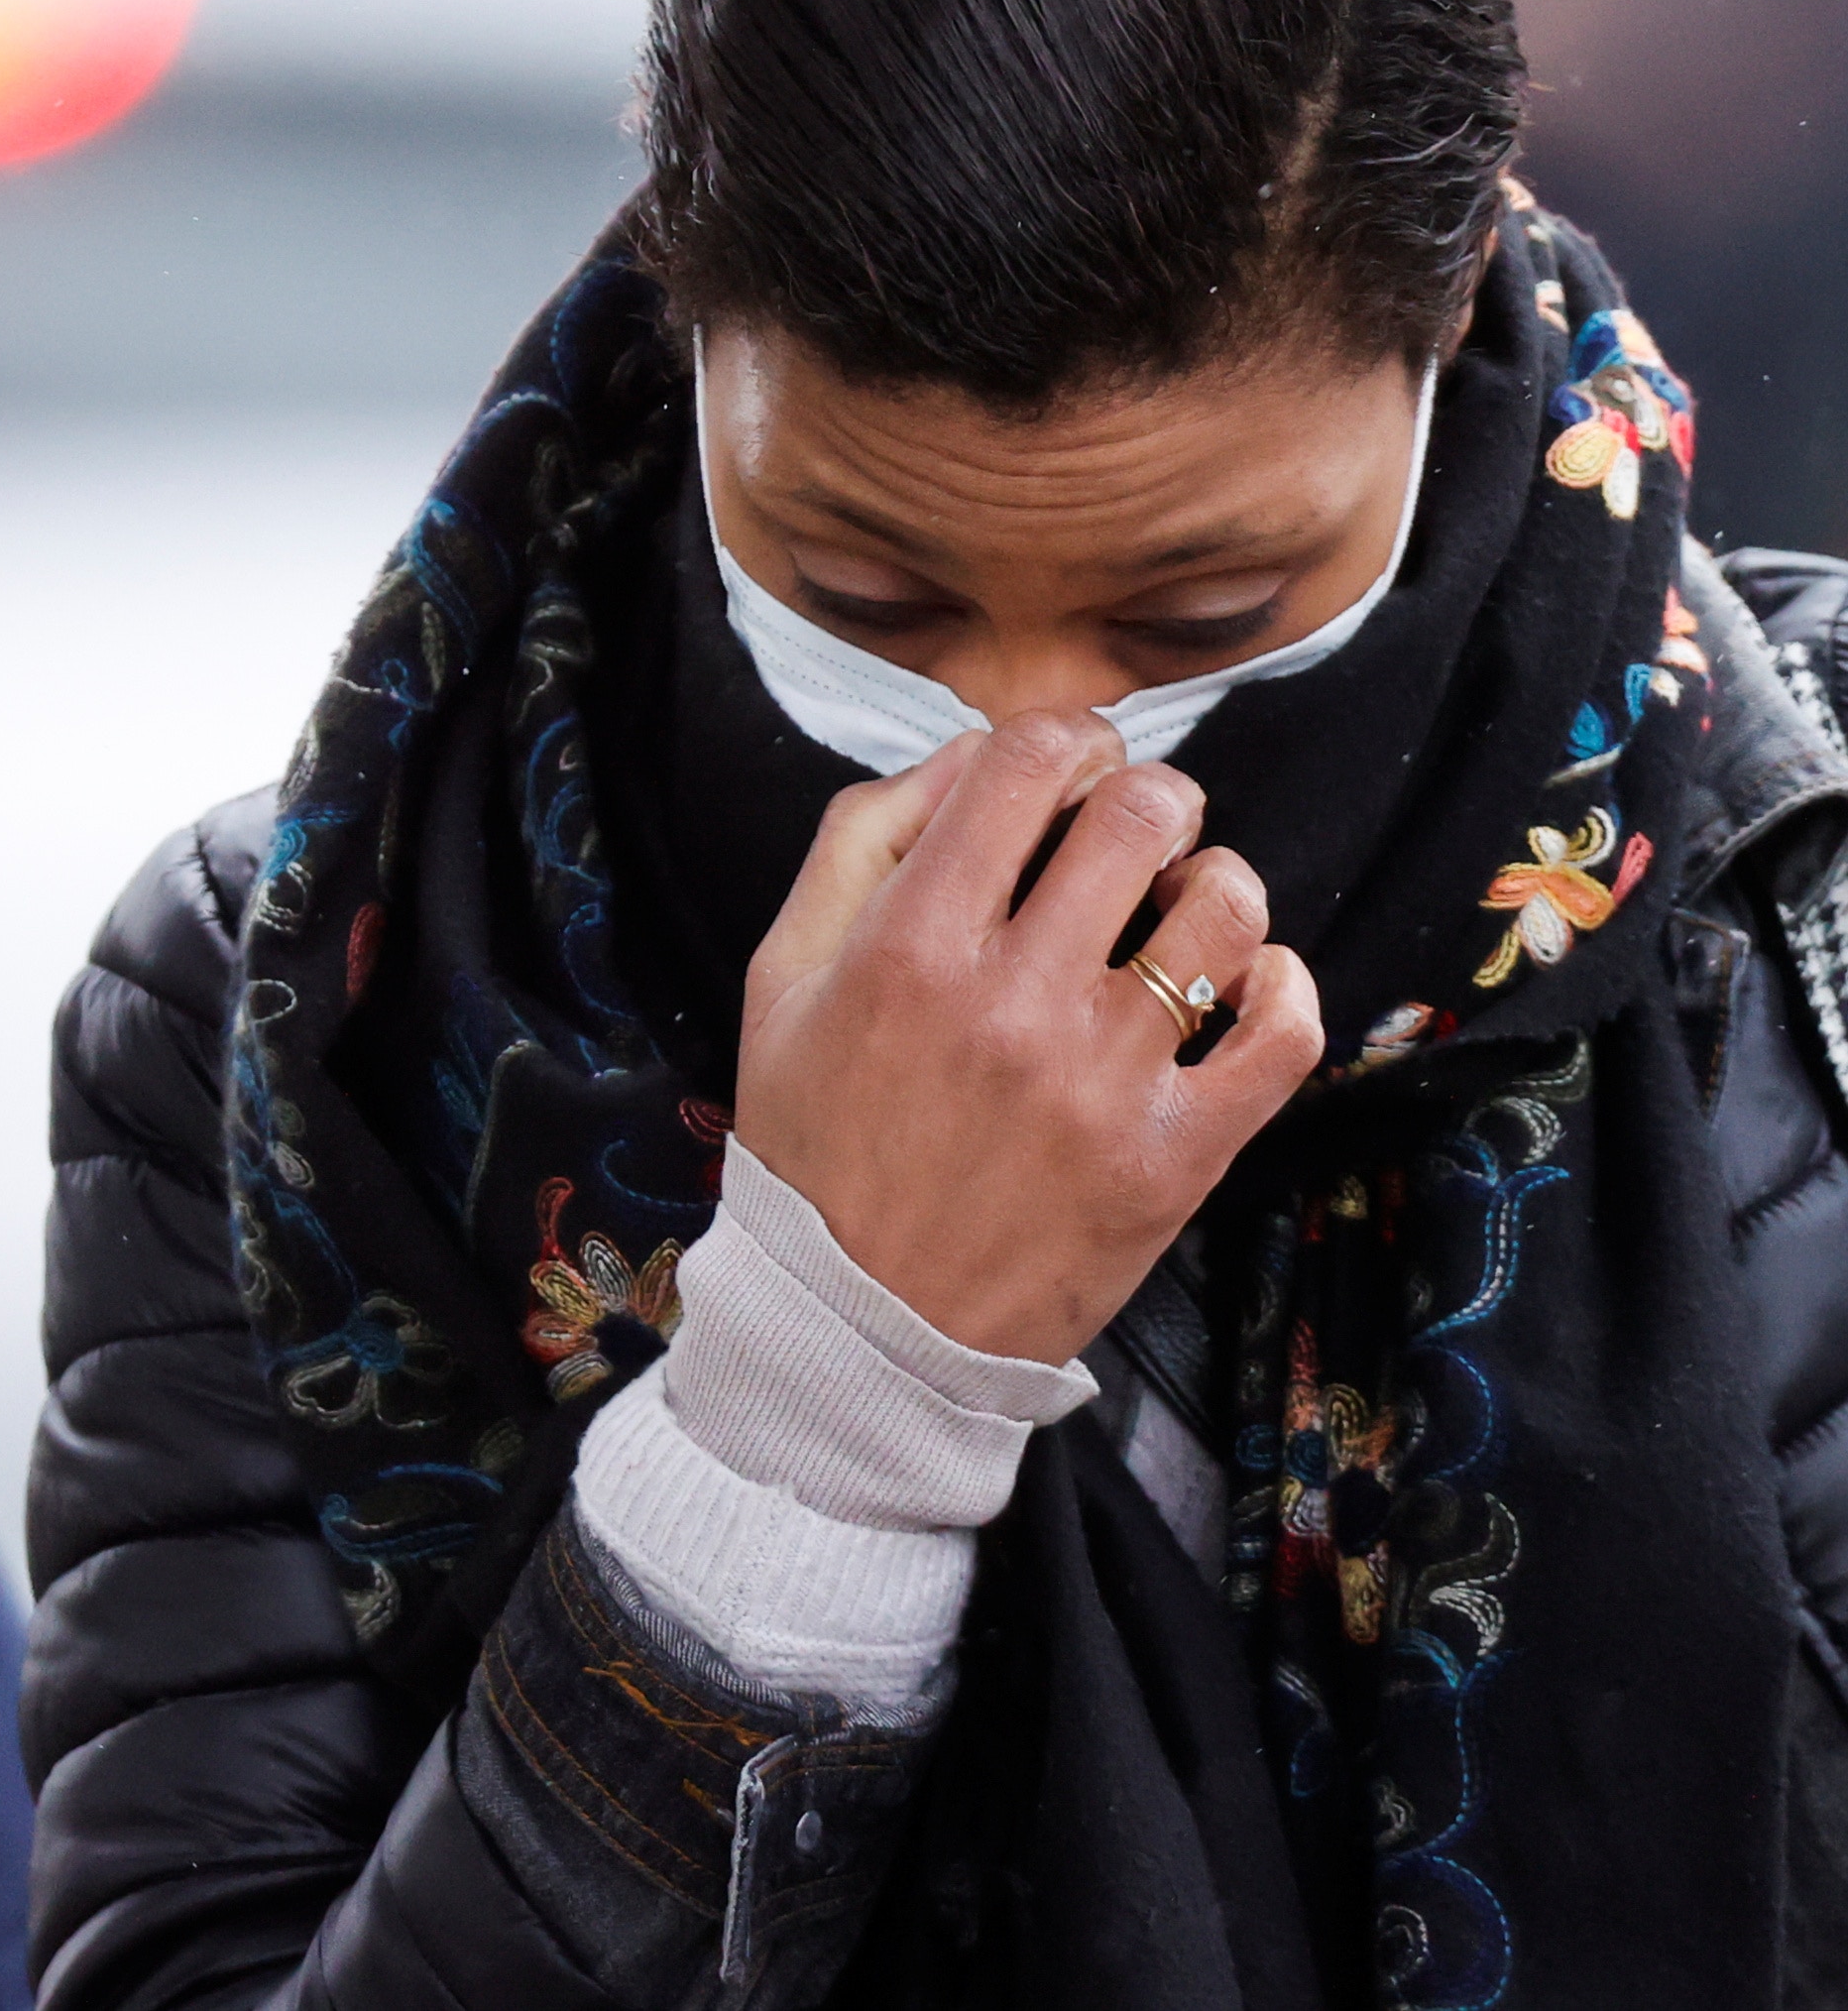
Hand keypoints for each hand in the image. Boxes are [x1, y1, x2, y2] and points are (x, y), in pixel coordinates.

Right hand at [734, 712, 1324, 1363]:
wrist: (858, 1326)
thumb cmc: (816, 1143)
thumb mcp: (781, 980)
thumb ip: (858, 847)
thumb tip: (968, 759)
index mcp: (907, 948)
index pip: (1025, 764)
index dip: (1064, 739)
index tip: (1070, 767)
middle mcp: (1012, 1003)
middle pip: (1142, 814)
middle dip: (1149, 796)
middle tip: (1134, 831)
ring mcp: (1103, 1083)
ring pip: (1226, 910)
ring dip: (1213, 884)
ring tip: (1183, 913)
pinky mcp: (1174, 1158)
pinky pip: (1284, 1035)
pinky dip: (1282, 986)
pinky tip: (1246, 983)